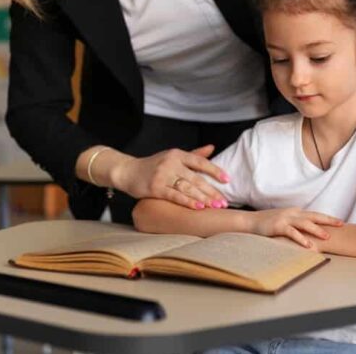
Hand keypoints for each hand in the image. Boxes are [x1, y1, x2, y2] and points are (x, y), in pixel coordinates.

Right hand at [112, 145, 229, 209]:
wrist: (128, 171)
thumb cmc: (154, 165)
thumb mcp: (172, 156)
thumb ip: (193, 154)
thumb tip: (212, 148)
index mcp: (177, 154)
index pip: (200, 162)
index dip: (215, 170)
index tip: (227, 179)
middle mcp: (171, 163)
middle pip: (196, 178)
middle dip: (212, 191)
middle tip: (224, 202)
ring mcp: (162, 175)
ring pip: (187, 188)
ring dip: (203, 198)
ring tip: (216, 206)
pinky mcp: (155, 188)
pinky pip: (175, 196)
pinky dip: (188, 202)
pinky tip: (199, 207)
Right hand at [251, 208, 342, 248]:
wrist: (249, 222)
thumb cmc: (267, 224)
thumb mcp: (284, 222)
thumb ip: (295, 225)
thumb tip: (309, 233)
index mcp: (295, 212)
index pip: (314, 214)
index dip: (327, 218)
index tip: (339, 222)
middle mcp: (292, 213)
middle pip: (314, 215)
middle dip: (328, 220)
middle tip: (341, 224)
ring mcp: (285, 218)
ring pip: (305, 223)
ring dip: (317, 230)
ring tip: (327, 236)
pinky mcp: (277, 226)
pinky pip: (292, 232)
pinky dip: (301, 238)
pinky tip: (308, 244)